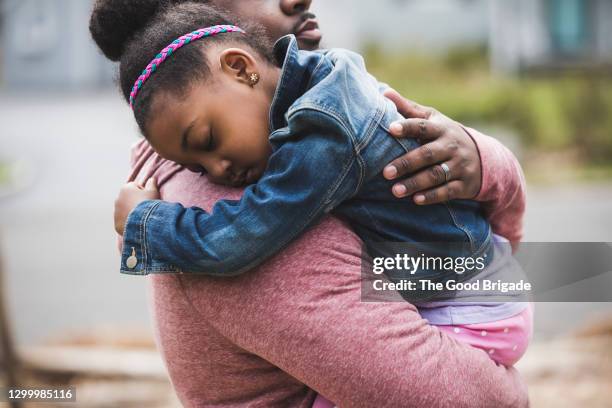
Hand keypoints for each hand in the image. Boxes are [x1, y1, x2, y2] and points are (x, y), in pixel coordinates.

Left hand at [114, 178, 158, 234]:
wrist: (144, 222)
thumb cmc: (149, 204)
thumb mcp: (153, 192)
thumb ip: (151, 184)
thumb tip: (151, 178)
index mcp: (125, 189)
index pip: (135, 187)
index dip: (143, 192)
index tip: (149, 198)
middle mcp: (118, 199)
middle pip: (128, 199)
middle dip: (135, 201)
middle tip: (146, 208)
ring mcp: (116, 212)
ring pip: (125, 210)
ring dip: (132, 212)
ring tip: (143, 217)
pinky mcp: (117, 224)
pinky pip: (123, 222)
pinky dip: (129, 222)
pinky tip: (138, 225)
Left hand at [382, 89, 481, 204]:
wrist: (484, 158)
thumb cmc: (445, 136)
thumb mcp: (433, 120)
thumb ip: (409, 109)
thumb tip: (385, 92)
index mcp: (441, 129)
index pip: (423, 126)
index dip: (408, 127)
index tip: (391, 129)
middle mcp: (452, 146)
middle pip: (427, 154)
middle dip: (406, 163)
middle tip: (386, 172)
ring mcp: (460, 166)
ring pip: (436, 175)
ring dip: (415, 183)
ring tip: (395, 191)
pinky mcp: (464, 184)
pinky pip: (448, 192)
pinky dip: (432, 196)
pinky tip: (416, 200)